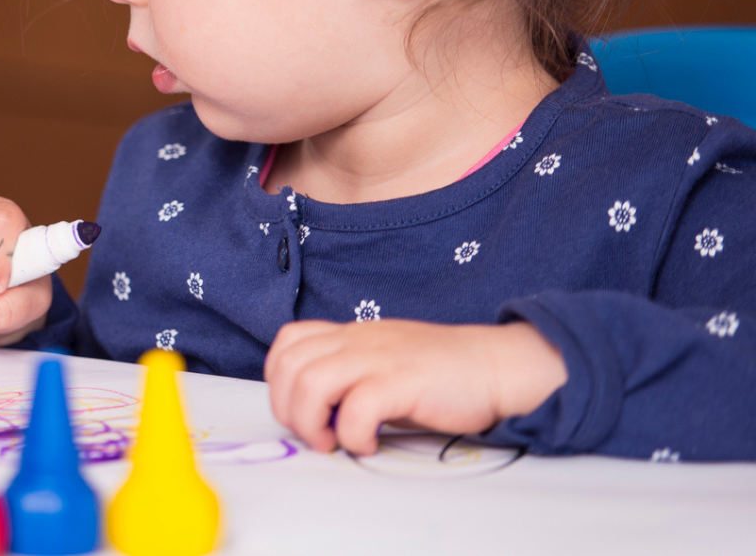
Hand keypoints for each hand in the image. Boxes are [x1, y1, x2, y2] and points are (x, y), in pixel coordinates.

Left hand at [264, 319, 566, 454]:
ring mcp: (379, 358)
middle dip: (287, 408)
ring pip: (311, 382)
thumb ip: (349, 378)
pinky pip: (356, 407)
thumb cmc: (442, 374)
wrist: (498, 367)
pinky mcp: (403, 381)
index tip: (298, 409)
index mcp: (351, 334)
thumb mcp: (384, 364)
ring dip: (310, 421)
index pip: (289, 341)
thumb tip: (317, 414)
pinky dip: (352, 434)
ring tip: (333, 442)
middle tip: (315, 435)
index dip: (279, 379)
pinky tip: (368, 444)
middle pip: (290, 365)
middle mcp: (358, 340)